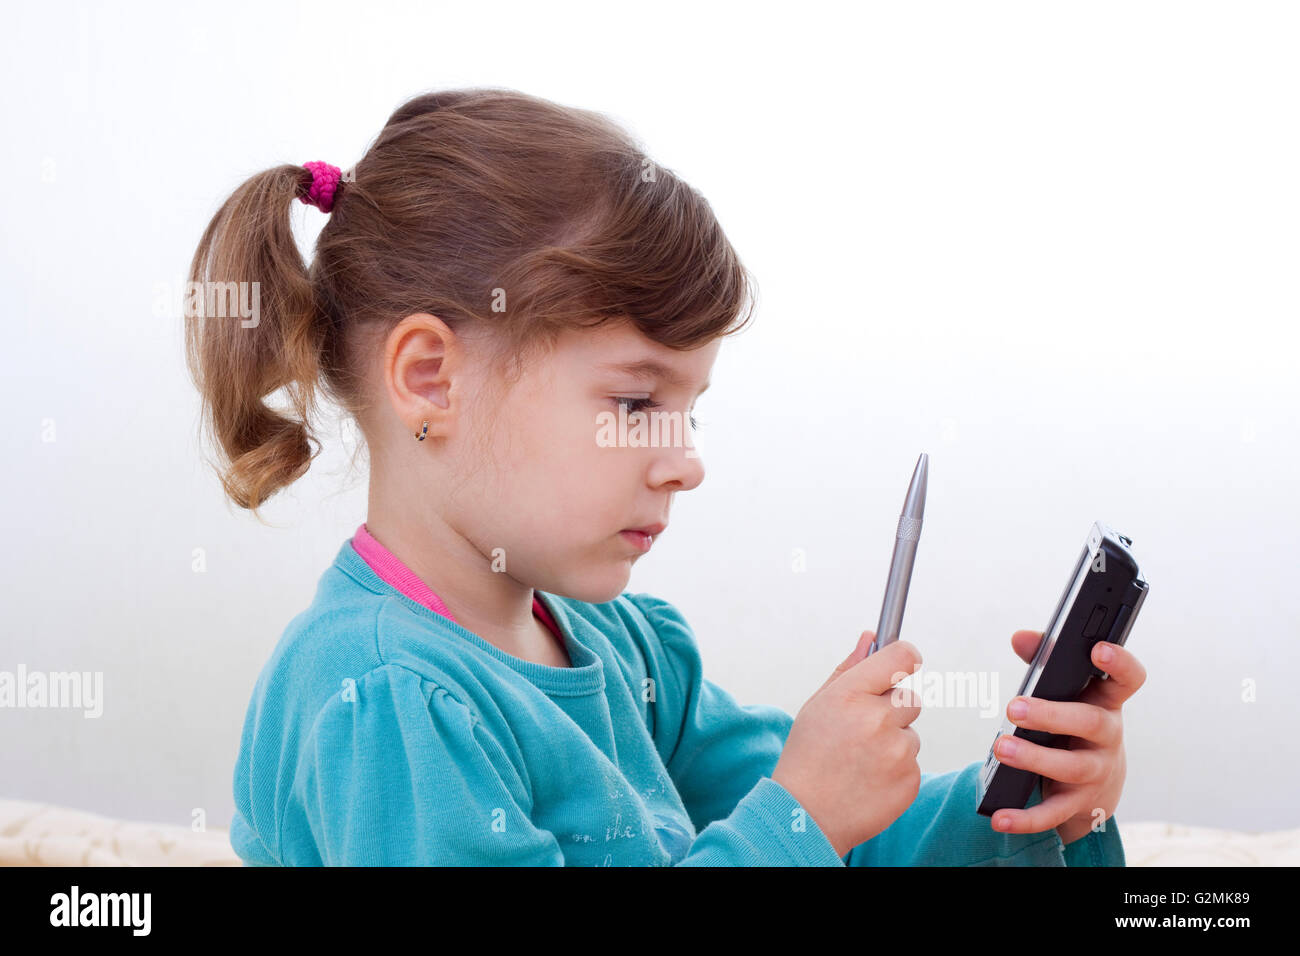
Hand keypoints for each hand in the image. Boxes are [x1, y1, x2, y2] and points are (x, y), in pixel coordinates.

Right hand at [772, 632, 923, 857]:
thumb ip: (848, 668)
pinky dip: (896, 769)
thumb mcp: (817, 705)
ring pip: (910, 734)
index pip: (900, 657)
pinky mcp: (910, 780)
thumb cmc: (807, 756)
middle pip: (910, 698)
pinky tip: (868, 778)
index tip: (905, 661)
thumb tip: (870, 636)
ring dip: (893, 742)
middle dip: (892, 710)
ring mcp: (897, 753)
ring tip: (860, 760)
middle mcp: (877, 720)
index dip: (906, 656)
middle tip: (862, 730)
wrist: (805, 816)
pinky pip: (912, 762)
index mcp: (851, 695)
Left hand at [989, 631, 1145, 844]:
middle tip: (1015, 708)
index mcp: (1106, 702)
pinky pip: (1052, 813)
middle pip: (1088, 723)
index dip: (1119, 663)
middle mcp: (1107, 737)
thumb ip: (1043, 662)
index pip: (1127, 679)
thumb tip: (1020, 637)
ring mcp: (1096, 772)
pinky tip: (999, 818)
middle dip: (1051, 715)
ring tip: (1002, 749)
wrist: (1098, 783)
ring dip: (1034, 759)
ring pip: (1070, 767)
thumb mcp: (1066, 692)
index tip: (1098, 648)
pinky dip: (1025, 818)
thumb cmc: (1074, 721)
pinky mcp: (1078, 803)